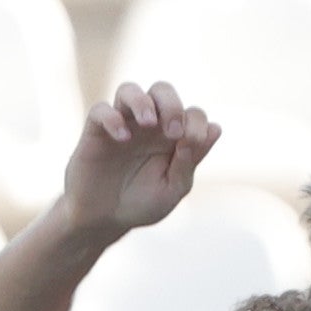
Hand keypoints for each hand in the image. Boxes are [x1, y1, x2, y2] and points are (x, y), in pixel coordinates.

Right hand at [59, 78, 220, 236]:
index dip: (197, 123)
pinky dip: (112, 118)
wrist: (104, 220)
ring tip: (148, 123)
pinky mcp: (95, 132)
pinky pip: (100, 110)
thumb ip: (189, 160)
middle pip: (162, 90)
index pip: (192, 113)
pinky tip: (122, 138)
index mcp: (173, 136)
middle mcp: (148, 125)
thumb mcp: (172, 188)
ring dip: (142, 101)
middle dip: (172, 105)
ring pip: (129, 90)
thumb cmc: (142, 203)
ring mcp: (122, 124)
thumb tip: (215, 128)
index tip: (191, 143)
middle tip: (173, 132)